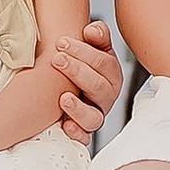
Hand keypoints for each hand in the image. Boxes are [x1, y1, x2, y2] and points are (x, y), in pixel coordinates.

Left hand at [47, 18, 121, 140]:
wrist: (71, 82)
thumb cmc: (82, 62)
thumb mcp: (93, 46)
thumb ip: (97, 34)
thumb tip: (92, 30)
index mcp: (111, 74)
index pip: (103, 63)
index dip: (82, 52)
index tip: (61, 42)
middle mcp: (106, 96)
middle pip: (99, 87)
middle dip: (78, 72)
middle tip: (57, 60)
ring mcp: (96, 114)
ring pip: (95, 118)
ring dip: (79, 109)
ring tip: (63, 98)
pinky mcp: (83, 131)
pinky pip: (84, 138)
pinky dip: (76, 133)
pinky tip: (64, 125)